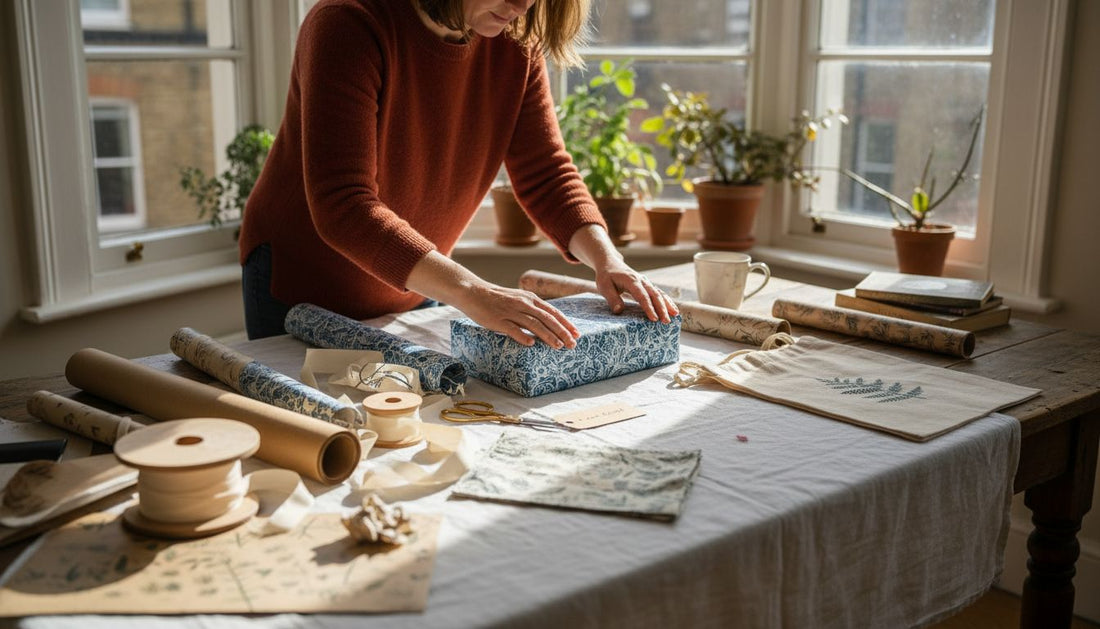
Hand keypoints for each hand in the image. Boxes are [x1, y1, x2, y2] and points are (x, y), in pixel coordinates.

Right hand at [454, 283, 580, 348]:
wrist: (472, 291)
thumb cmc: (496, 298)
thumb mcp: (518, 299)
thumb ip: (531, 309)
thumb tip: (547, 322)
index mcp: (529, 298)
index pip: (553, 312)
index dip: (566, 323)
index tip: (577, 333)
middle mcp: (523, 303)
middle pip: (547, 318)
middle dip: (562, 332)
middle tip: (572, 344)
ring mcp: (510, 311)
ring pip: (534, 324)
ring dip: (548, 336)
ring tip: (558, 346)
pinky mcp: (498, 319)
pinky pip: (512, 329)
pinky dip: (523, 336)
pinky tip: (531, 344)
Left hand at [566, 224, 678, 322]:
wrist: (609, 262)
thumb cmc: (606, 275)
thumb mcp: (604, 286)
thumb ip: (612, 298)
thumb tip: (619, 311)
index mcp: (631, 280)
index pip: (642, 296)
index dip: (648, 307)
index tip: (654, 319)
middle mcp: (641, 280)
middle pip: (654, 294)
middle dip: (662, 308)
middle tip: (666, 321)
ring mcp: (645, 282)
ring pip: (659, 293)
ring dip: (667, 304)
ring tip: (675, 315)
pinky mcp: (646, 285)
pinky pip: (658, 293)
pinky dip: (666, 301)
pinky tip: (672, 309)